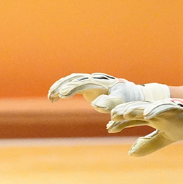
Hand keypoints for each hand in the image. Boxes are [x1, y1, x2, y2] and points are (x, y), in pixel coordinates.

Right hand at [48, 73, 169, 112]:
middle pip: (76, 79)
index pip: (85, 83)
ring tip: (51, 97)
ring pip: (73, 79)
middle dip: (64, 87)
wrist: (131, 92)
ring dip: (60, 86)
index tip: (63, 95)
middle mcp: (96, 79)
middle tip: (54, 96)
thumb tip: (96, 104)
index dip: (73, 88)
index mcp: (103, 83)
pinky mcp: (88, 85)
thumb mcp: (121, 102)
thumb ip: (110, 102)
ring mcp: (91, 81)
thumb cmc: (126, 98)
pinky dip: (62, 87)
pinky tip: (54, 97)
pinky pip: (73, 83)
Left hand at [107, 98, 182, 155]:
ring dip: (136, 110)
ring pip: (148, 107)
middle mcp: (157, 110)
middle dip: (124, 113)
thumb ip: (149, 144)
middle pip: (137, 110)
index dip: (122, 123)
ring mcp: (166, 107)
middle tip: (111, 117)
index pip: (133, 119)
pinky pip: (164, 108)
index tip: (109, 128)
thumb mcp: (165, 138)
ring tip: (124, 113)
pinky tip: (147, 114)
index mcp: (153, 116)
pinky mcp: (176, 107)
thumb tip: (130, 152)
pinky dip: (155, 110)